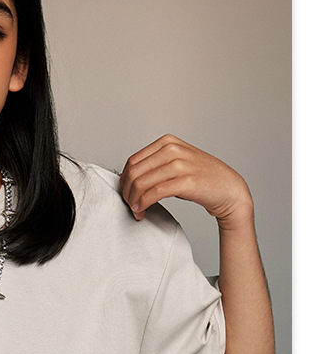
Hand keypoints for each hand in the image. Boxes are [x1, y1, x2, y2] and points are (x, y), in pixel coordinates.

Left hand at [120, 135, 252, 226]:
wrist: (228, 189)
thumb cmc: (201, 178)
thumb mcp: (176, 163)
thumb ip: (155, 165)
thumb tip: (129, 179)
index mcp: (167, 142)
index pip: (132, 161)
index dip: (124, 181)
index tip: (126, 194)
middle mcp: (173, 150)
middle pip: (134, 173)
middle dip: (127, 193)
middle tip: (130, 206)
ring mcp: (180, 164)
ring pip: (141, 183)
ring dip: (134, 201)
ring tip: (136, 211)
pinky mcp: (186, 181)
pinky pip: (154, 193)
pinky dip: (144, 204)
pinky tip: (142, 211)